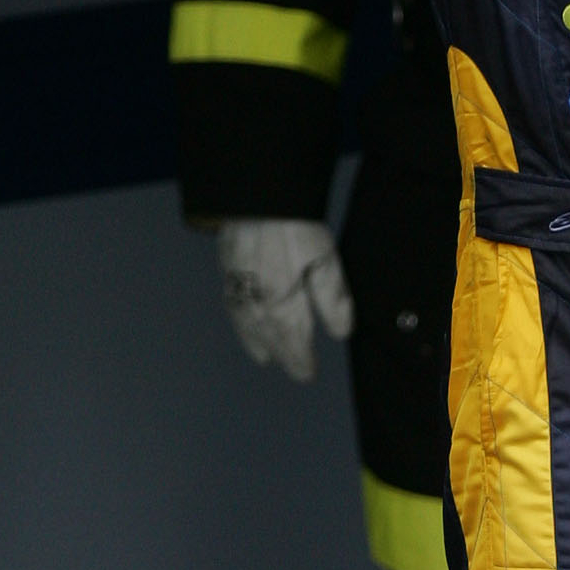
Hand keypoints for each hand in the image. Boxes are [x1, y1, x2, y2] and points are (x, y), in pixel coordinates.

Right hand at [217, 218, 353, 383]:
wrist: (255, 195)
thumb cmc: (294, 225)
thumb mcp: (325, 259)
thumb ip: (332, 298)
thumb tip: (341, 333)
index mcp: (280, 300)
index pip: (292, 339)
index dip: (300, 359)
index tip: (308, 374)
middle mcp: (255, 300)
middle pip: (270, 336)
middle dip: (284, 354)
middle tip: (294, 371)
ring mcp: (238, 285)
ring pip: (248, 324)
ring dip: (258, 343)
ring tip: (267, 358)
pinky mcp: (227, 268)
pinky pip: (233, 307)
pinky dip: (240, 323)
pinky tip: (245, 322)